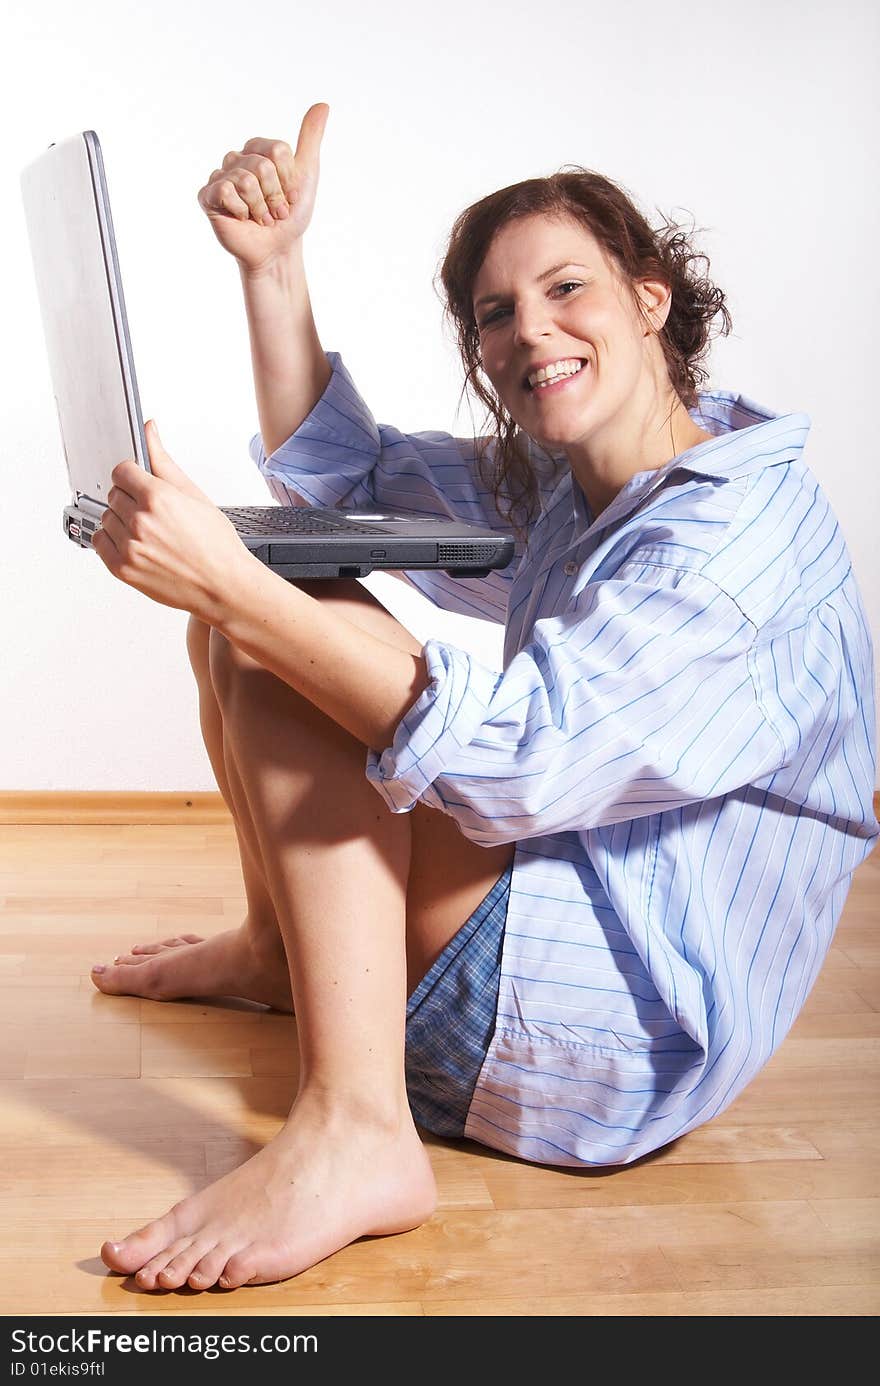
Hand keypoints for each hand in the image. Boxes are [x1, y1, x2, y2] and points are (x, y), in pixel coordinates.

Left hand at [92, 420, 254, 623]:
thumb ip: (164, 461)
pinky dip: (112, 541)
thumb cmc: (216, 544)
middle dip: (130, 500)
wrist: (224, 586)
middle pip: (114, 494)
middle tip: (154, 514)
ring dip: (121, 521)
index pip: (121, 470)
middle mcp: (140, 521)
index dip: (133, 476)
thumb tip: (150, 430)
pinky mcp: (122, 568)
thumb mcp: (194, 495)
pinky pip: (100, 542)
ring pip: (106, 518)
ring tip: (149, 533)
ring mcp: (129, 546)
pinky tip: (136, 544)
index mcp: (158, 497)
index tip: (141, 485)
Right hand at [197, 103, 329, 273]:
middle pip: (263, 166)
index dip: (288, 179)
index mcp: (257, 150)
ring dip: (261, 208)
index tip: (290, 196)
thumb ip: (310, 139)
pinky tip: (242, 219)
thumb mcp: (306, 174)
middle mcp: (236, 158)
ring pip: (247, 181)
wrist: (277, 249)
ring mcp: (220, 176)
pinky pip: (226, 192)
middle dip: (275, 197)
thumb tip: (323, 105)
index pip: (277, 151)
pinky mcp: (208, 196)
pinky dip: (242, 211)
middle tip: (275, 212)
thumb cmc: (290, 215)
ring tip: (261, 219)